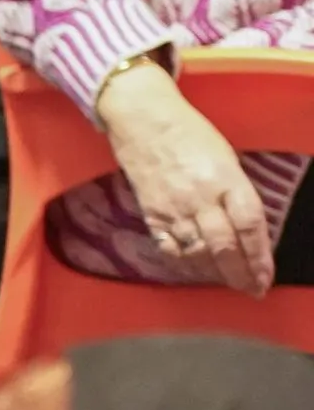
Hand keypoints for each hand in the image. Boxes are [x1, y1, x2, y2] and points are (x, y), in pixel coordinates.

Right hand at [97, 62, 275, 294]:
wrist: (142, 120)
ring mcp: (172, 206)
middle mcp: (200, 196)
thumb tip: (248, 230)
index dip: (260, 257)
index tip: (266, 276)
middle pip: (224, 246)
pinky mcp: (150, 211)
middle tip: (252, 289)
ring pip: (197, 252)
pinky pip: (169, 246)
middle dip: (240, 274)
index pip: (249, 226)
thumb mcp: (226, 158)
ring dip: (215, 273)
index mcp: (225, 179)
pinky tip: (195, 267)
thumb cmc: (190, 133)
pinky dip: (184, 261)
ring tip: (228, 283)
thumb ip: (237, 194)